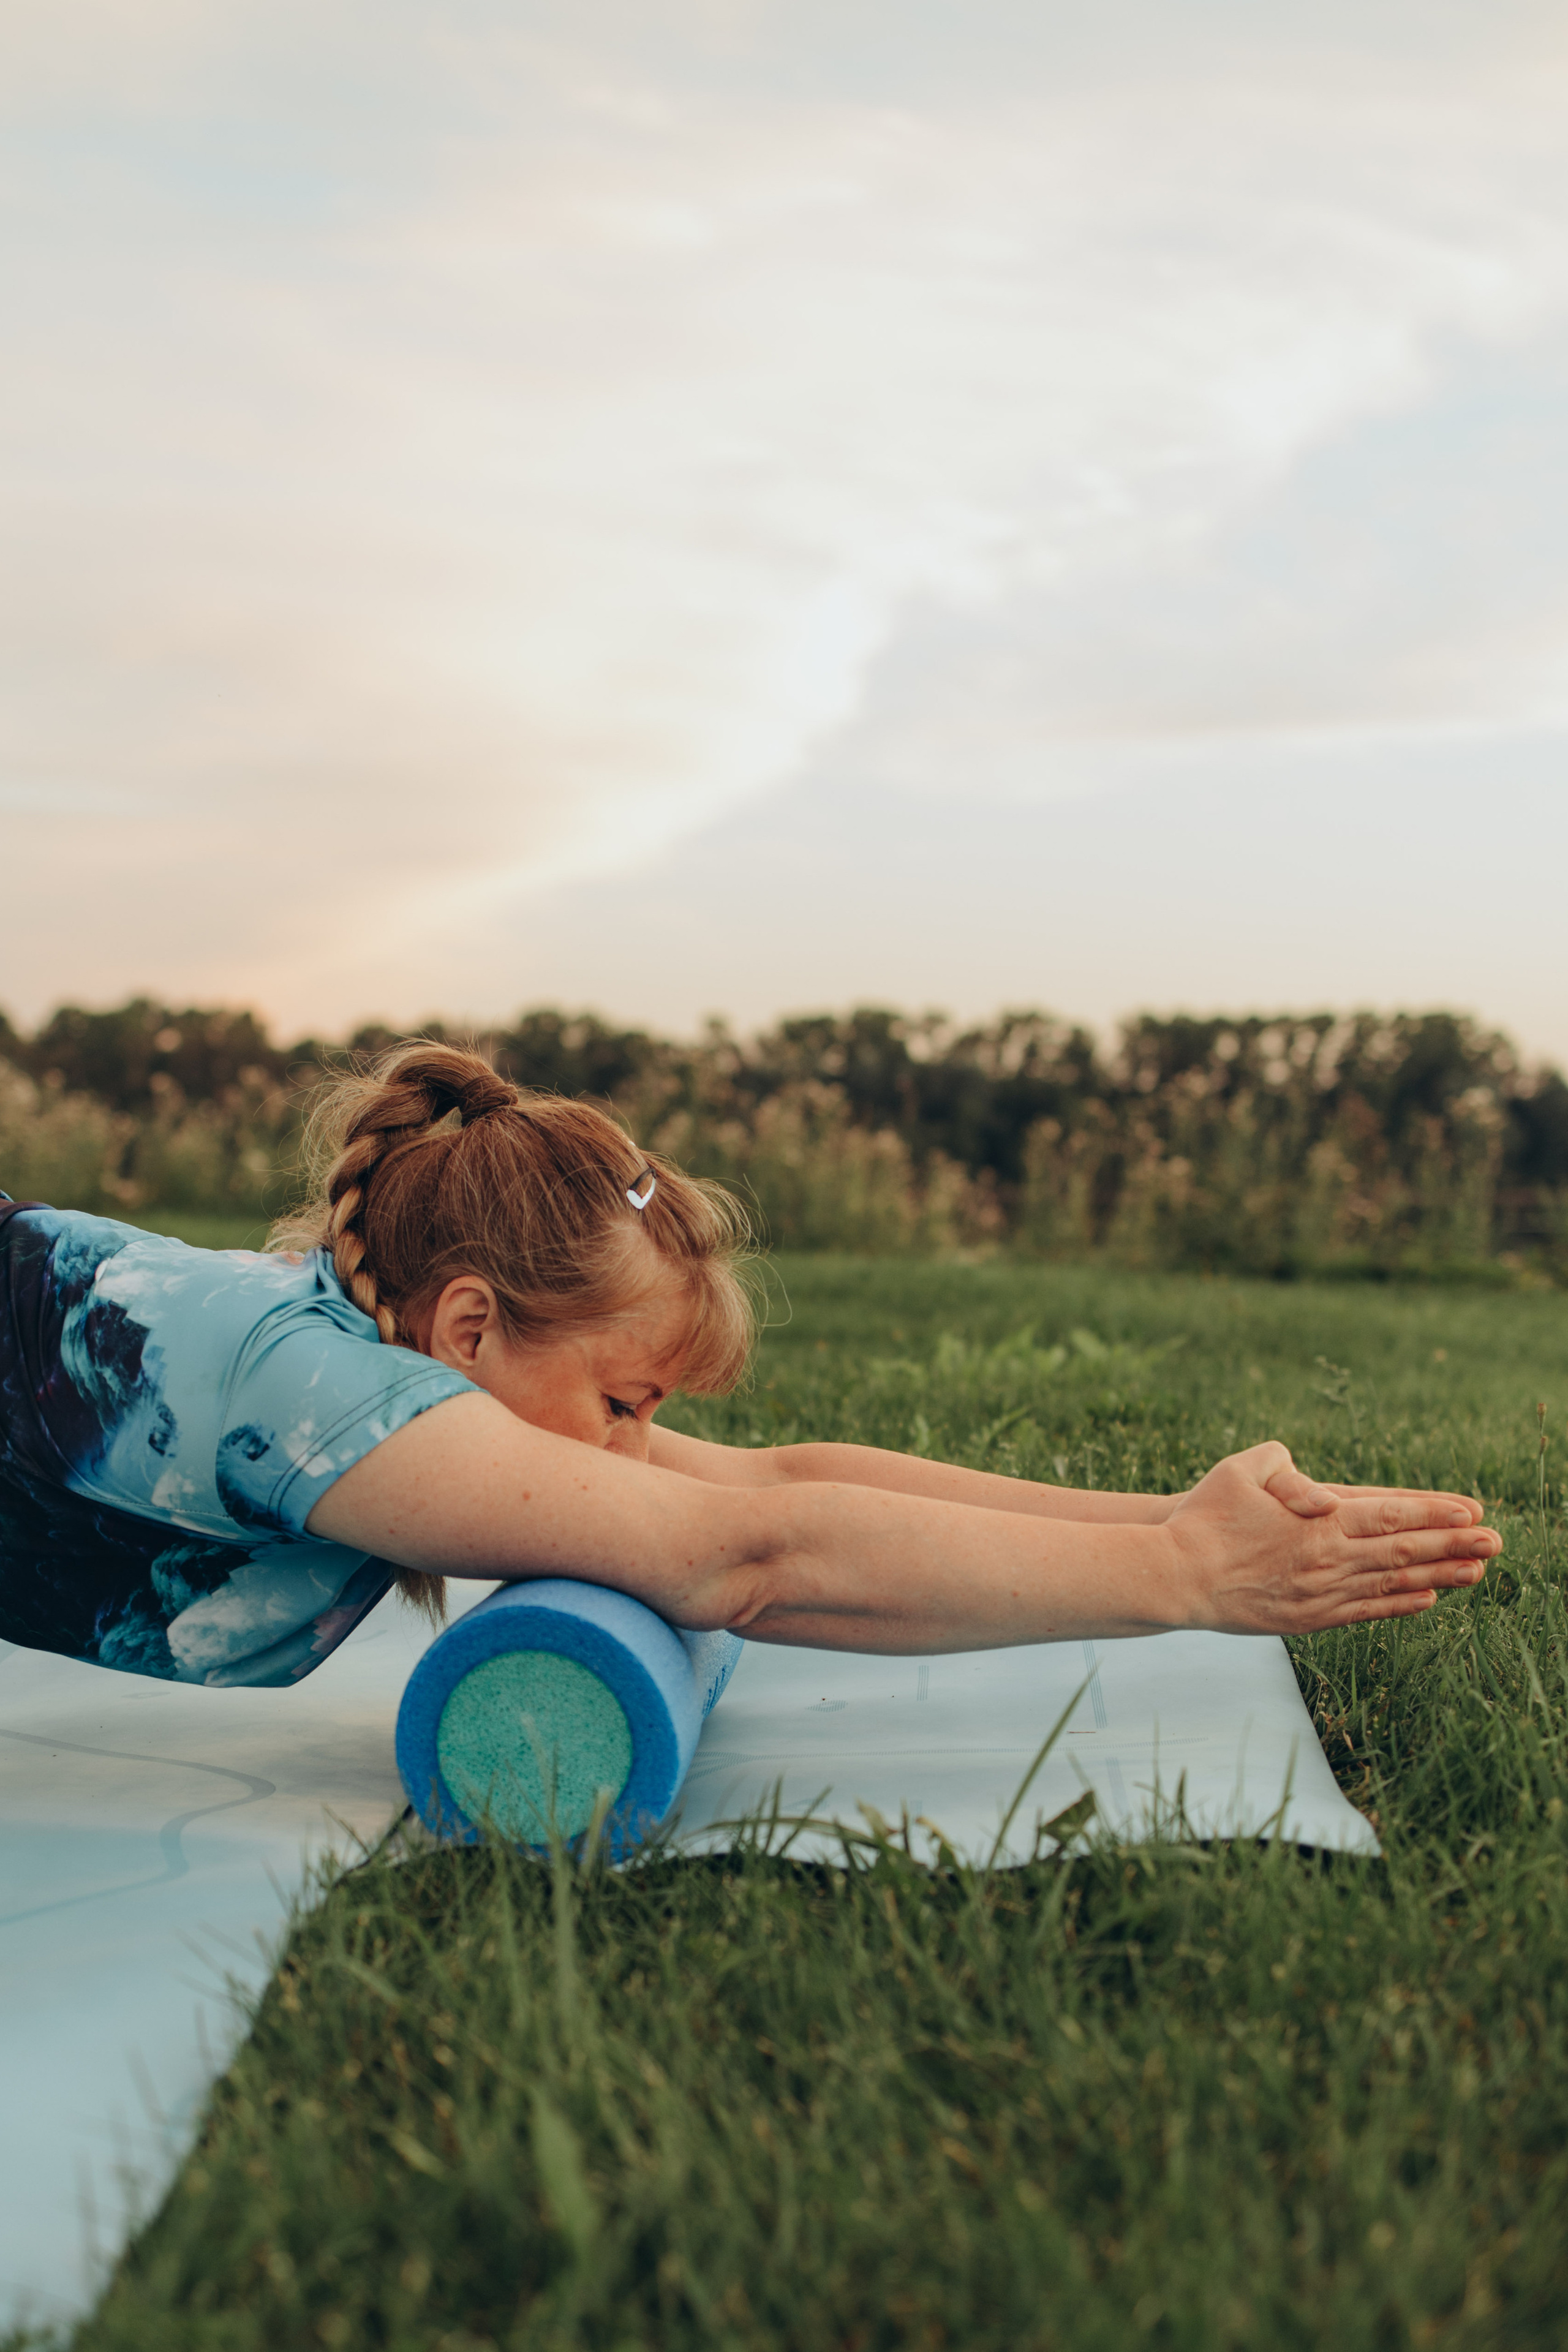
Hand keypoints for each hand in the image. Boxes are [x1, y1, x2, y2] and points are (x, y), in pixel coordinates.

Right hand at [1165, 1442, 1500, 1634]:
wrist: (1175, 1575)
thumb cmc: (1205, 1515)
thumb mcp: (1241, 1469)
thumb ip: (1286, 1467)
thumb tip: (1324, 1494)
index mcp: (1316, 1520)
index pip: (1389, 1514)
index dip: (1434, 1512)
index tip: (1472, 1511)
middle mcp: (1327, 1559)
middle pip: (1404, 1551)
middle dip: (1454, 1544)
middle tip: (1497, 1542)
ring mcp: (1320, 1593)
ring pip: (1393, 1584)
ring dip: (1440, 1576)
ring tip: (1479, 1572)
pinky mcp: (1308, 1619)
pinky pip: (1367, 1611)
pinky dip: (1402, 1606)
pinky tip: (1428, 1598)